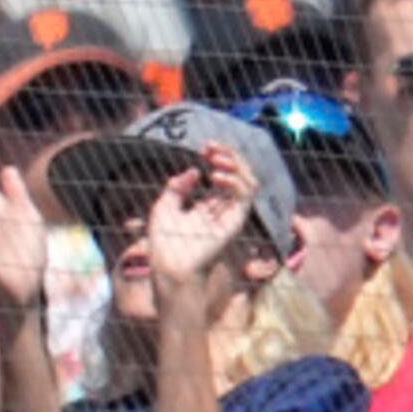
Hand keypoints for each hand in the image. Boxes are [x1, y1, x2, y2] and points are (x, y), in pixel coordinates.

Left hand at [144, 143, 258, 308]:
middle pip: (240, 175)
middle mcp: (224, 209)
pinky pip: (245, 196)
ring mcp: (231, 215)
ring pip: (249, 182)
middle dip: (229, 156)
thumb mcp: (164, 207)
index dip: (219, 158)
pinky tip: (215, 176)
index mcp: (208, 206)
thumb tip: (193, 170)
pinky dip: (234, 181)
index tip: (204, 148)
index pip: (225, 175)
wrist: (170, 264)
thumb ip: (178, 187)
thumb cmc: (164, 242)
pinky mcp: (235, 222)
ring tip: (214, 157)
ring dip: (235, 164)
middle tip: (210, 147)